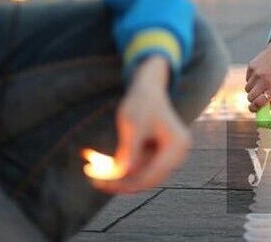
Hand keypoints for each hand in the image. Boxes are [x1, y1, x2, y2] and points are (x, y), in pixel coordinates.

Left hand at [90, 56, 189, 193]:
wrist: (149, 87)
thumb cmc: (141, 102)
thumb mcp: (132, 125)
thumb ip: (129, 150)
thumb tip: (123, 175)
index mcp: (177, 146)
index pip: (151, 176)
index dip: (125, 183)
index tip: (100, 182)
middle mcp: (178, 154)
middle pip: (147, 180)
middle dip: (120, 182)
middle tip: (94, 181)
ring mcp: (170, 156)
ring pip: (141, 176)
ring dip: (118, 176)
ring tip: (92, 169)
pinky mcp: (161, 156)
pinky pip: (140, 168)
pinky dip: (122, 168)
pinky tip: (102, 164)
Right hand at [245, 39, 270, 112]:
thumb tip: (263, 111)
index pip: (258, 103)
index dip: (254, 107)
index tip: (253, 108)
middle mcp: (265, 81)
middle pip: (250, 97)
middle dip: (252, 99)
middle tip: (255, 97)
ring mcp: (257, 73)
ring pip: (247, 88)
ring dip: (251, 89)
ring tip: (260, 82)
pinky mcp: (251, 66)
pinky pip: (247, 78)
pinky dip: (251, 79)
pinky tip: (260, 73)